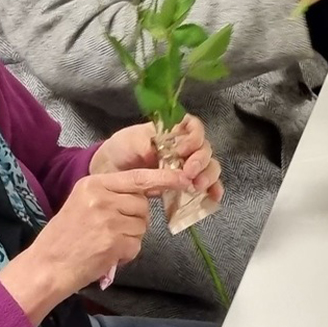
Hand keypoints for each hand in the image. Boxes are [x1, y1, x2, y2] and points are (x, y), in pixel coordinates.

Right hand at [0, 168, 189, 324]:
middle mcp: (102, 197)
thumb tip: (150, 191)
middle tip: (110, 231)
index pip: (137, 177)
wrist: (44, 268)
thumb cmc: (64, 238)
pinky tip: (105, 255)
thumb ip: (113, 194)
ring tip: (104, 243)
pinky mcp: (113, 241)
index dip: (163, 178)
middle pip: (142, 204)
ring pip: (142, 225)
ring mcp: (108, 219)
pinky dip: (126, 253)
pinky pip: (136, 245)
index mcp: (93, 184)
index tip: (183, 179)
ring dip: (130, 238)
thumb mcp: (83, 204)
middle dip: (135, 219)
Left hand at [91, 116, 223, 200]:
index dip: (193, 139)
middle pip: (205, 150)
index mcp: (176, 131)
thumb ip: (144, 143)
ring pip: (210, 167)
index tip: (181, 151)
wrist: (114, 170)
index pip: (194, 129)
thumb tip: (154, 152)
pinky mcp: (187, 184)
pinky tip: (213, 198)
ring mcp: (189, 166)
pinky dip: (212, 191)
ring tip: (197, 187)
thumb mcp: (131, 141)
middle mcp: (187, 147)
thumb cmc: (124, 149)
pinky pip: (207, 186)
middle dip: (201, 162)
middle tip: (190, 174)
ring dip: (208, 177)